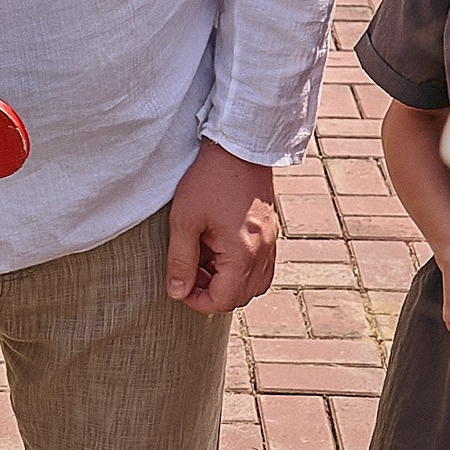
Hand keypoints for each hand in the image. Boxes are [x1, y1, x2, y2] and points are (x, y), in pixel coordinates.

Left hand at [165, 142, 278, 314]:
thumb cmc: (209, 180)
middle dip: (212, 292)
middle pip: (239, 298)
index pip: (223, 301)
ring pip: (252, 285)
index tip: (180, 285)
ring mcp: (271, 244)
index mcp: (243, 253)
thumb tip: (177, 292)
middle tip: (190, 269)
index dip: (197, 301)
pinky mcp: (271, 234)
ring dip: (227, 282)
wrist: (240, 147)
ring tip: (205, 259)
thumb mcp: (185, 220)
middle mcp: (263, 254)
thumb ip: (180, 260)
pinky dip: (240, 270)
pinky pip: (261, 268)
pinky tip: (221, 250)